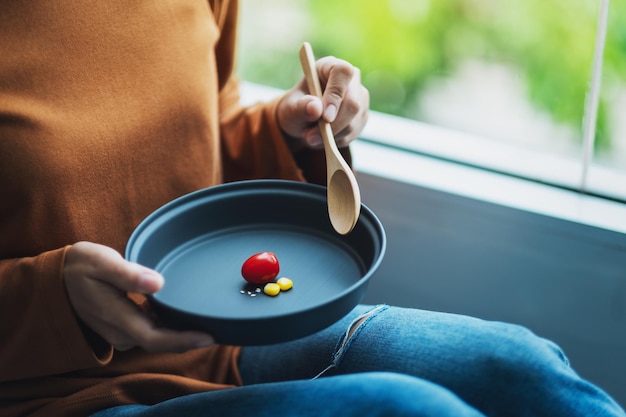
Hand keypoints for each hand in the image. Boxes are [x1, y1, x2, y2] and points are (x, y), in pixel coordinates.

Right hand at [64, 241, 213, 352]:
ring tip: (208, 322)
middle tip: (220, 330)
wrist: (57, 277)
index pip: (155, 338)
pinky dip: (169, 327)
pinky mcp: (122, 326)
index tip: (209, 336)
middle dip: (189, 339)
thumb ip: (129, 275)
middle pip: (160, 342)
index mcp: (117, 316)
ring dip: (180, 334)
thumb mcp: (102, 262)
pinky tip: (184, 315)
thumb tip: (158, 283)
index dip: (183, 340)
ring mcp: (120, 331)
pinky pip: (150, 332)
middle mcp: (120, 330)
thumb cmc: (81, 265)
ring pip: (156, 338)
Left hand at [277, 56, 368, 149]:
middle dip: (332, 126)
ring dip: (331, 136)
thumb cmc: (296, 108)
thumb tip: (315, 108)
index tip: (325, 117)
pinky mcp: (362, 116)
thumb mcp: (290, 108)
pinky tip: (323, 137)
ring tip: (311, 136)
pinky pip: (353, 133)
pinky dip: (336, 140)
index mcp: (330, 66)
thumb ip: (300, 107)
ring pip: (353, 122)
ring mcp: (360, 98)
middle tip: (311, 137)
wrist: (302, 120)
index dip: (336, 95)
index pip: (343, 73)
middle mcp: (350, 80)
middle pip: (353, 103)